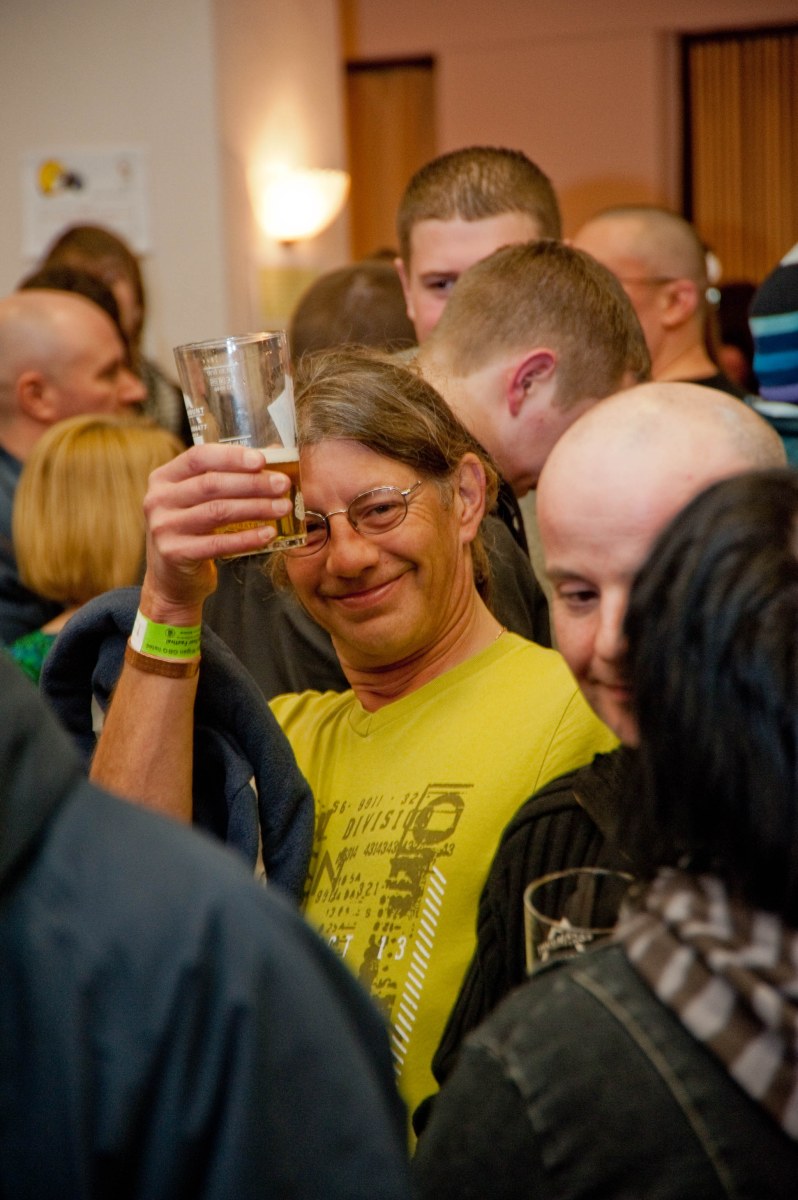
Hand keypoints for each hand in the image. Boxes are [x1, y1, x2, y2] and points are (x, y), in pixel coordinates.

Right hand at [140, 443, 292, 622]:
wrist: (172, 579)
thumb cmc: (193, 531)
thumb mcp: (198, 501)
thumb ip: (223, 479)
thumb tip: (270, 459)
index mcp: (163, 477)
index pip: (199, 457)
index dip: (232, 456)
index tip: (262, 460)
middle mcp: (158, 499)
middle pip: (212, 484)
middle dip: (252, 483)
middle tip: (282, 485)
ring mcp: (164, 527)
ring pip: (218, 511)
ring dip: (256, 508)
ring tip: (282, 507)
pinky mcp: (174, 553)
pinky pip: (218, 543)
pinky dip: (247, 538)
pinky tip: (268, 534)